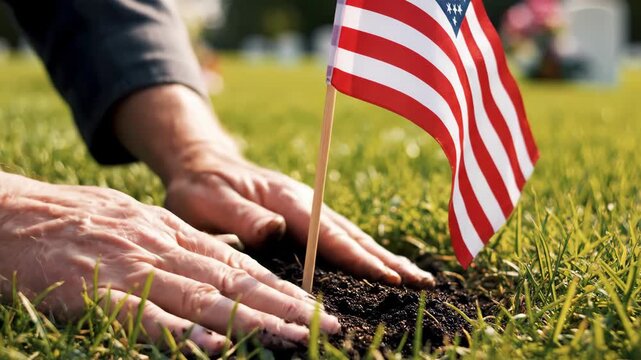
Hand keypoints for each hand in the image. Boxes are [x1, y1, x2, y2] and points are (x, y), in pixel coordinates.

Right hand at [0, 172, 339, 352]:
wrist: (14, 213)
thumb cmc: (77, 221)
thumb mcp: (137, 222)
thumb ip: (177, 246)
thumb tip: (220, 272)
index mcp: (173, 234)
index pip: (238, 265)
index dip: (279, 287)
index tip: (313, 306)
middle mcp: (162, 249)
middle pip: (233, 282)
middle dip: (281, 305)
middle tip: (323, 323)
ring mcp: (131, 269)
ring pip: (202, 298)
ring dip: (251, 321)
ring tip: (291, 336)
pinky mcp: (95, 292)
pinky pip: (145, 316)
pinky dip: (182, 333)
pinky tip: (215, 347)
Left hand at [113, 84, 434, 287]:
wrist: (201, 162)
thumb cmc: (199, 186)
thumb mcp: (206, 201)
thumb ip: (241, 216)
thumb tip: (275, 230)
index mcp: (285, 200)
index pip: (328, 235)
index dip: (359, 259)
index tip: (390, 278)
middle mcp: (304, 202)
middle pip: (352, 234)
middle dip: (387, 259)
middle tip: (423, 282)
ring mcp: (307, 207)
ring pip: (352, 234)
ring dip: (384, 255)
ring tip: (415, 275)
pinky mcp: (304, 214)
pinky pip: (341, 235)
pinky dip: (366, 250)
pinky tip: (378, 264)